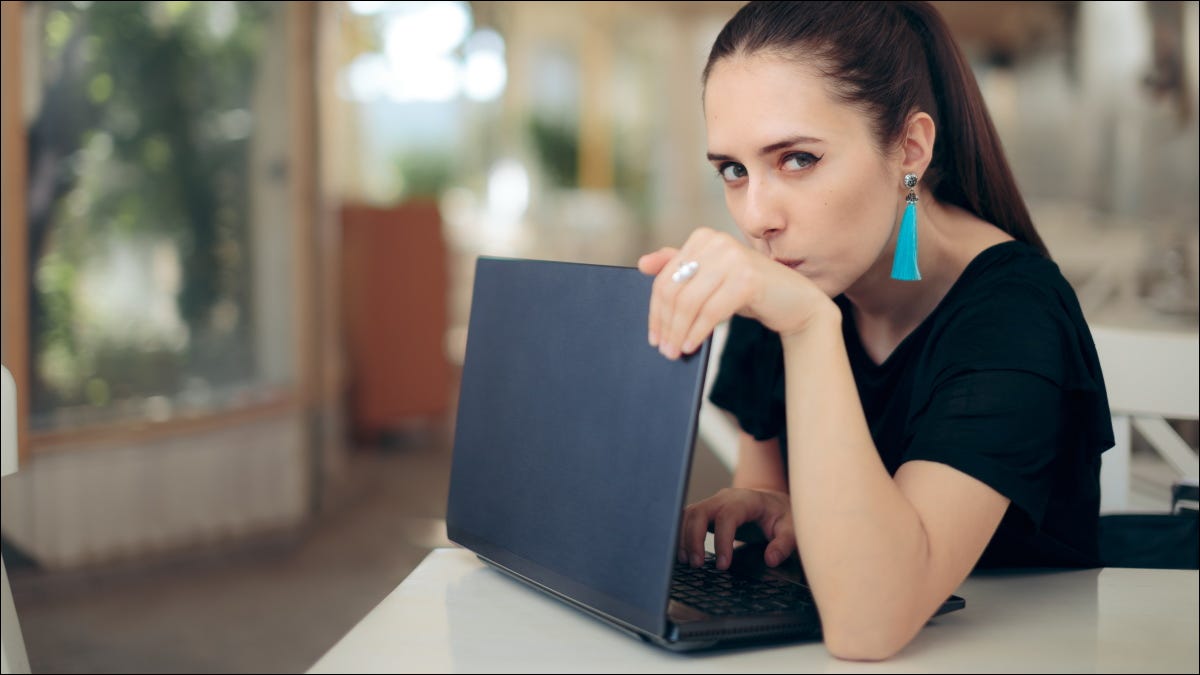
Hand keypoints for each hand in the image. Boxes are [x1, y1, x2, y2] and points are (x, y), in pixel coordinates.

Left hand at [637, 228, 826, 358]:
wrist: (796, 302)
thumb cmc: (750, 292)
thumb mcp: (711, 279)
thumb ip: (680, 268)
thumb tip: (642, 264)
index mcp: (702, 238)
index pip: (665, 277)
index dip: (655, 310)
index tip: (653, 336)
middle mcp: (717, 242)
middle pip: (674, 289)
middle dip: (666, 324)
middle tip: (664, 349)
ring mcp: (733, 257)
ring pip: (689, 302)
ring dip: (679, 332)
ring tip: (676, 352)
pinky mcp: (747, 278)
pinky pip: (711, 311)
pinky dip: (698, 331)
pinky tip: (693, 345)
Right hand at [678, 487, 795, 570]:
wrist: (773, 502)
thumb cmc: (780, 515)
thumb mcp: (790, 529)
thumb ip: (783, 544)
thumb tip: (771, 559)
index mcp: (746, 500)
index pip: (727, 516)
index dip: (722, 541)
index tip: (723, 565)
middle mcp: (725, 498)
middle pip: (699, 512)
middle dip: (693, 538)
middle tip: (696, 564)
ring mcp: (713, 503)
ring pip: (689, 515)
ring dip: (684, 538)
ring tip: (687, 562)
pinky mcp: (706, 512)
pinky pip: (687, 519)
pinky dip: (682, 535)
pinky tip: (683, 554)